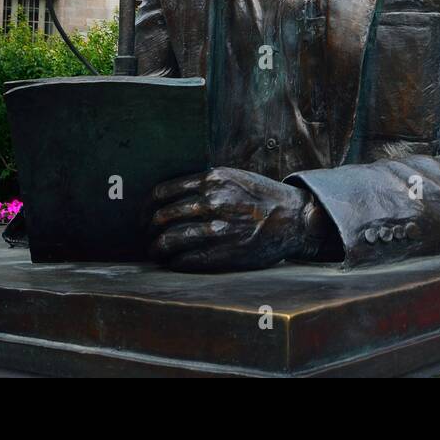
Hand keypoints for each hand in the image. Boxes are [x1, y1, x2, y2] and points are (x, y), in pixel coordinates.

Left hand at [148, 167, 327, 271]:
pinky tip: (173, 261)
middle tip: (146, 235)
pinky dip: (173, 262)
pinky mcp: (221, 253)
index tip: (145, 215)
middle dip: (148, 229)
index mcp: (212, 180)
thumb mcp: (234, 177)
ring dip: (157, 248)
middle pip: (161, 217)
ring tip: (156, 252)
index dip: (147, 207)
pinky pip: (184, 259)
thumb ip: (205, 184)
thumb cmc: (263, 198)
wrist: (293, 218)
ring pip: (169, 240)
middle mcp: (211, 202)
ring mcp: (216, 229)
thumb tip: (171, 196)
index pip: (162, 193)